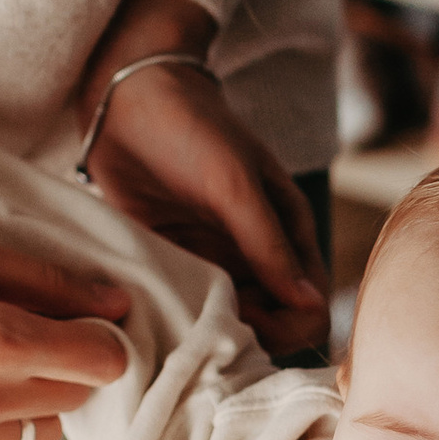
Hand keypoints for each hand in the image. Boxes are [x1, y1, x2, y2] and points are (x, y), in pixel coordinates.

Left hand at [77, 0, 327, 360]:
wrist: (129, 101)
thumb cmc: (193, 129)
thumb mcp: (236, 185)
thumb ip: (269, 246)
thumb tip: (308, 305)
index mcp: (289, 236)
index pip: (309, 310)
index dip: (286, 327)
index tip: (245, 317)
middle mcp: (256, 260)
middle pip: (270, 329)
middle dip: (247, 338)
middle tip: (205, 322)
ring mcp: (215, 265)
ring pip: (227, 326)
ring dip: (209, 333)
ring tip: (179, 318)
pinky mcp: (175, 266)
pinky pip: (186, 309)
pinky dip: (178, 320)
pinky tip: (158, 312)